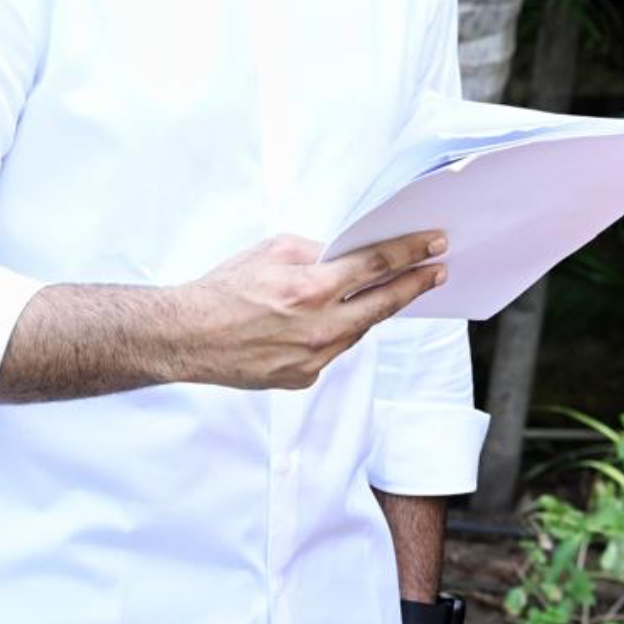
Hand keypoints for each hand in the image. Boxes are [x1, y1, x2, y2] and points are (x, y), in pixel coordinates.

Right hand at [176, 231, 446, 389]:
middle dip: (415, 285)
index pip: (376, 266)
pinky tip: (337, 319)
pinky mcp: (303, 378)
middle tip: (438, 271)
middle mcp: (318, 328)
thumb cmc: (224, 289)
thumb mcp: (272, 251)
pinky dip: (339, 332)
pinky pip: (334, 350)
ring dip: (376, 310)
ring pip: (359, 330)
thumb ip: (317, 251)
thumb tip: (349, 253)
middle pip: (383, 304)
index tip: (435, 245)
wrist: (185, 337)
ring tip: (393, 291)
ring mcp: (313, 358)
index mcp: (310, 289)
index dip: (410, 253)